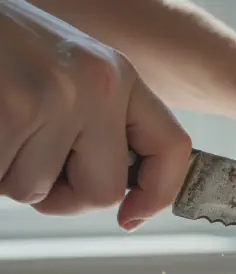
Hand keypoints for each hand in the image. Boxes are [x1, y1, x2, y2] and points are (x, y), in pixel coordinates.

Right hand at [0, 1, 190, 230]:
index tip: (132, 215)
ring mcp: (58, 98)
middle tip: (32, 165)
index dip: (158, 193)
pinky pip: (1, 180)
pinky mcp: (15, 110)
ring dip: (10, 175)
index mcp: (120, 77)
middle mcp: (99, 86)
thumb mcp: (71, 75)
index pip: (172, 147)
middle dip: (63, 196)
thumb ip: (100, 123)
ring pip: (38, 191)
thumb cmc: (8, 49)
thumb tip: (118, 190)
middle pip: (103, 192)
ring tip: (2, 128)